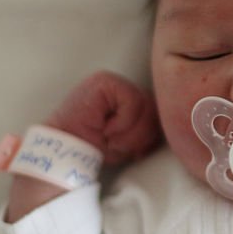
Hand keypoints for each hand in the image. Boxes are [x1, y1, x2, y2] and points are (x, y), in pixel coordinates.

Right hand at [45, 70, 160, 166]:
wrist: (66, 152)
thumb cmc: (95, 147)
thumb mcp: (129, 139)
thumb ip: (147, 128)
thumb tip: (167, 128)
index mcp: (128, 99)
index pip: (155, 111)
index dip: (149, 135)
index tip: (135, 151)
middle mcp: (122, 86)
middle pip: (154, 109)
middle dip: (141, 135)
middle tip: (118, 145)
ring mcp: (113, 81)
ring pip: (146, 106)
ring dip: (130, 132)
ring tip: (110, 139)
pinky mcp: (105, 81)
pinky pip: (132, 102)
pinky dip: (122, 122)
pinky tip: (106, 128)